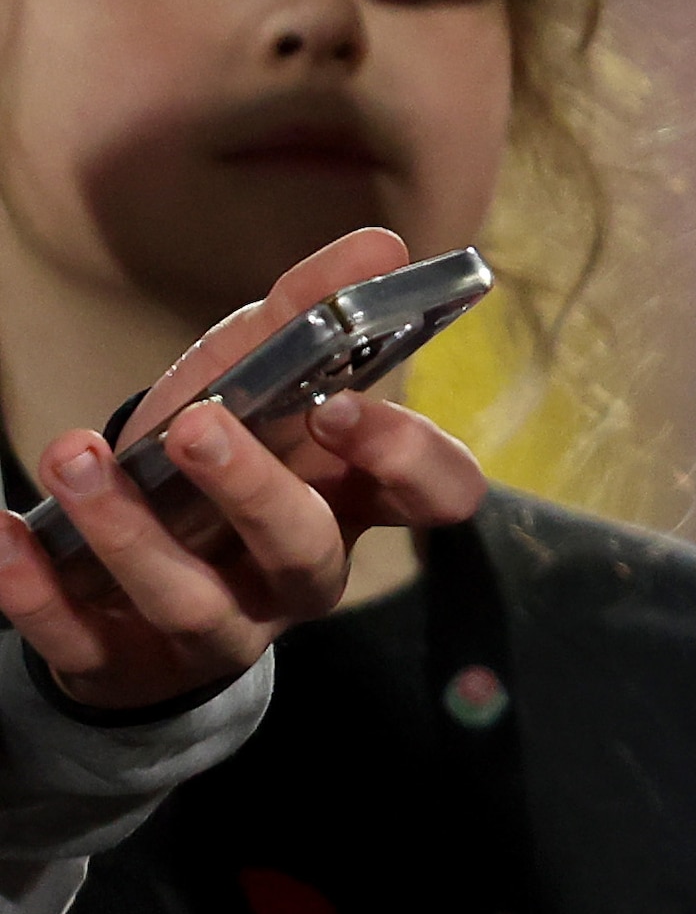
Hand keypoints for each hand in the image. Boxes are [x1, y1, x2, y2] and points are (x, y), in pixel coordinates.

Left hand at [0, 229, 489, 712]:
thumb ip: (311, 315)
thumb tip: (380, 245)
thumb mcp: (255, 386)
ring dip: (129, 532)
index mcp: (353, 503)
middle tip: (195, 425)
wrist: (131, 591)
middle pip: (303, 549)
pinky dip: (36, 591)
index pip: (434, 495)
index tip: (339, 408)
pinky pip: (80, 641)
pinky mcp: (123, 668)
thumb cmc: (213, 470)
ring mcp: (217, 630)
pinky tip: (3, 538)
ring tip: (73, 457)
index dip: (403, 459)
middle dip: (252, 488)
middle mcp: (298, 577)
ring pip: (190, 602)